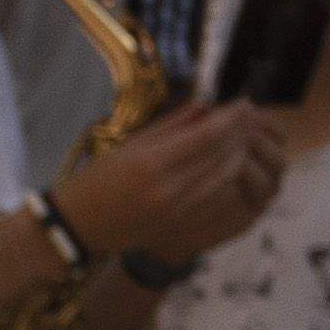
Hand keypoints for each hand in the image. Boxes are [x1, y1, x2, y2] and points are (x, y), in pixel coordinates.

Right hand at [70, 101, 293, 268]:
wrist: (80, 226)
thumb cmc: (97, 180)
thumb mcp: (128, 145)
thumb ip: (170, 126)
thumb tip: (207, 107)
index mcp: (150, 163)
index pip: (206, 135)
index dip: (231, 118)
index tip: (244, 103)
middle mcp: (168, 188)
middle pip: (222, 156)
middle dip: (241, 133)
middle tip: (249, 117)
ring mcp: (177, 210)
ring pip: (227, 178)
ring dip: (240, 155)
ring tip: (243, 138)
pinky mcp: (182, 224)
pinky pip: (220, 199)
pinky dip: (231, 178)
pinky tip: (232, 165)